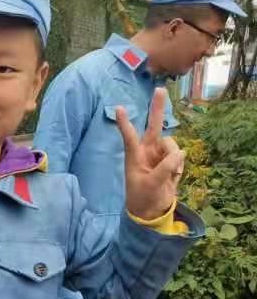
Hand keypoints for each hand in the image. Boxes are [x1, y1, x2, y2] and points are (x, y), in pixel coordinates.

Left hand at [117, 88, 184, 220]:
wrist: (152, 209)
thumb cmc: (143, 197)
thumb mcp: (152, 184)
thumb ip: (165, 168)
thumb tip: (180, 153)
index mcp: (134, 156)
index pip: (129, 136)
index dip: (124, 123)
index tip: (118, 107)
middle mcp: (147, 151)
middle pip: (154, 126)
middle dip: (157, 108)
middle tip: (160, 89)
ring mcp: (160, 155)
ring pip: (172, 144)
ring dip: (174, 158)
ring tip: (169, 174)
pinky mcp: (171, 161)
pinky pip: (180, 156)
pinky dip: (179, 166)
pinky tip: (173, 177)